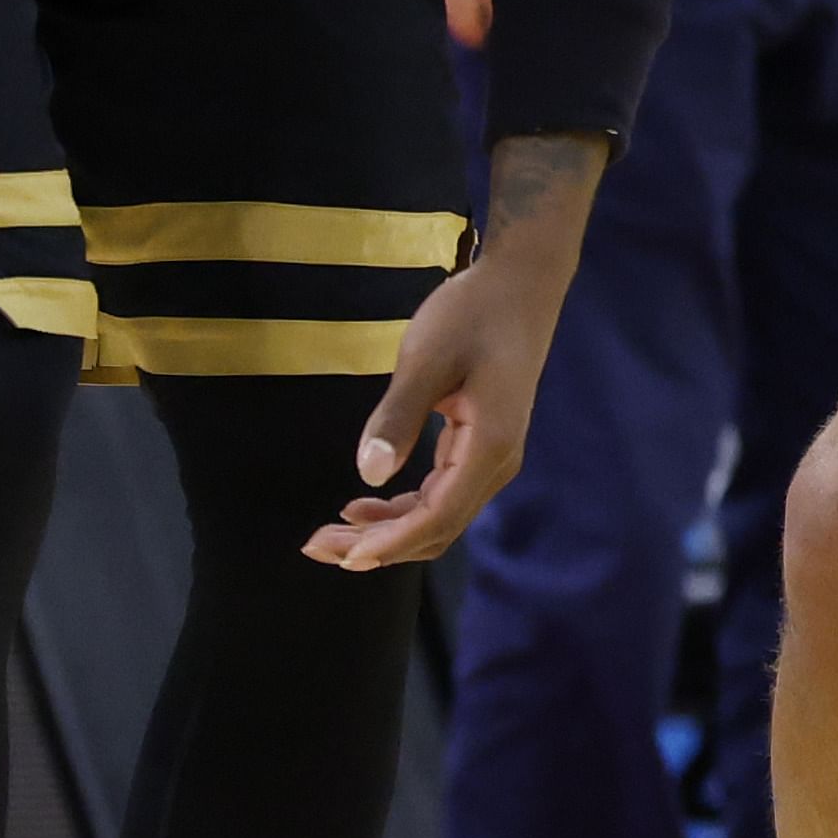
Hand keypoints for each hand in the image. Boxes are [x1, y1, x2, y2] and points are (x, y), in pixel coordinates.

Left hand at [307, 204, 584, 568]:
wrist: (520, 284)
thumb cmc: (474, 314)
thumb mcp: (428, 358)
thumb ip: (399, 416)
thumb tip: (370, 474)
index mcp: (488, 447)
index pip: (435, 518)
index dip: (388, 543)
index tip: (342, 554)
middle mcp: (495, 464)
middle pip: (436, 529)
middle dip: (377, 545)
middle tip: (317, 546)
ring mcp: (492, 457)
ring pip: (438, 517)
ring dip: (387, 531)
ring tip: (333, 533)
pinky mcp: (481, 445)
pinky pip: (441, 495)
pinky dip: (402, 509)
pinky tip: (366, 505)